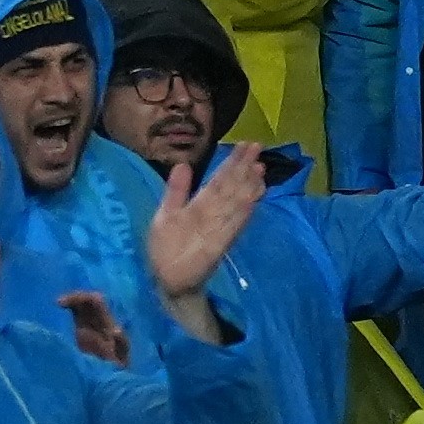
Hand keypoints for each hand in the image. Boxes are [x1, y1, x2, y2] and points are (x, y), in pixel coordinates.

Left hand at [144, 141, 266, 327]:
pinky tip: (251, 201)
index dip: (232, 163)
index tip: (247, 145)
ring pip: (235, 204)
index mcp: (199, 205)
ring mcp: (216, 229)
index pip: (219, 180)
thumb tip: (183, 163)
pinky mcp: (216, 246)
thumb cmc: (166, 245)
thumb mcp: (166, 213)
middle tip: (257, 147)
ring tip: (259, 169)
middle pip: (230, 187)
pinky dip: (241, 214)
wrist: (164, 278)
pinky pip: (231, 227)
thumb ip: (176, 190)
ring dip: (247, 188)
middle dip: (243, 168)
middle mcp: (212, 214)